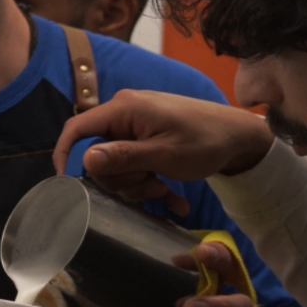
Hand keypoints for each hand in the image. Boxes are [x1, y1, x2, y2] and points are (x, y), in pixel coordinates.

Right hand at [52, 90, 273, 200]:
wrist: (239, 136)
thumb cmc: (204, 141)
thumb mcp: (164, 155)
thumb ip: (124, 156)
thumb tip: (86, 160)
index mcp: (123, 109)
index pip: (77, 128)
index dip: (66, 155)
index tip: (68, 184)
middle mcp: (124, 113)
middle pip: (98, 153)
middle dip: (119, 179)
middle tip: (148, 187)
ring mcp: (135, 125)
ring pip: (116, 163)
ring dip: (136, 183)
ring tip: (164, 190)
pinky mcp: (146, 137)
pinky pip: (133, 162)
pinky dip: (147, 180)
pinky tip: (172, 197)